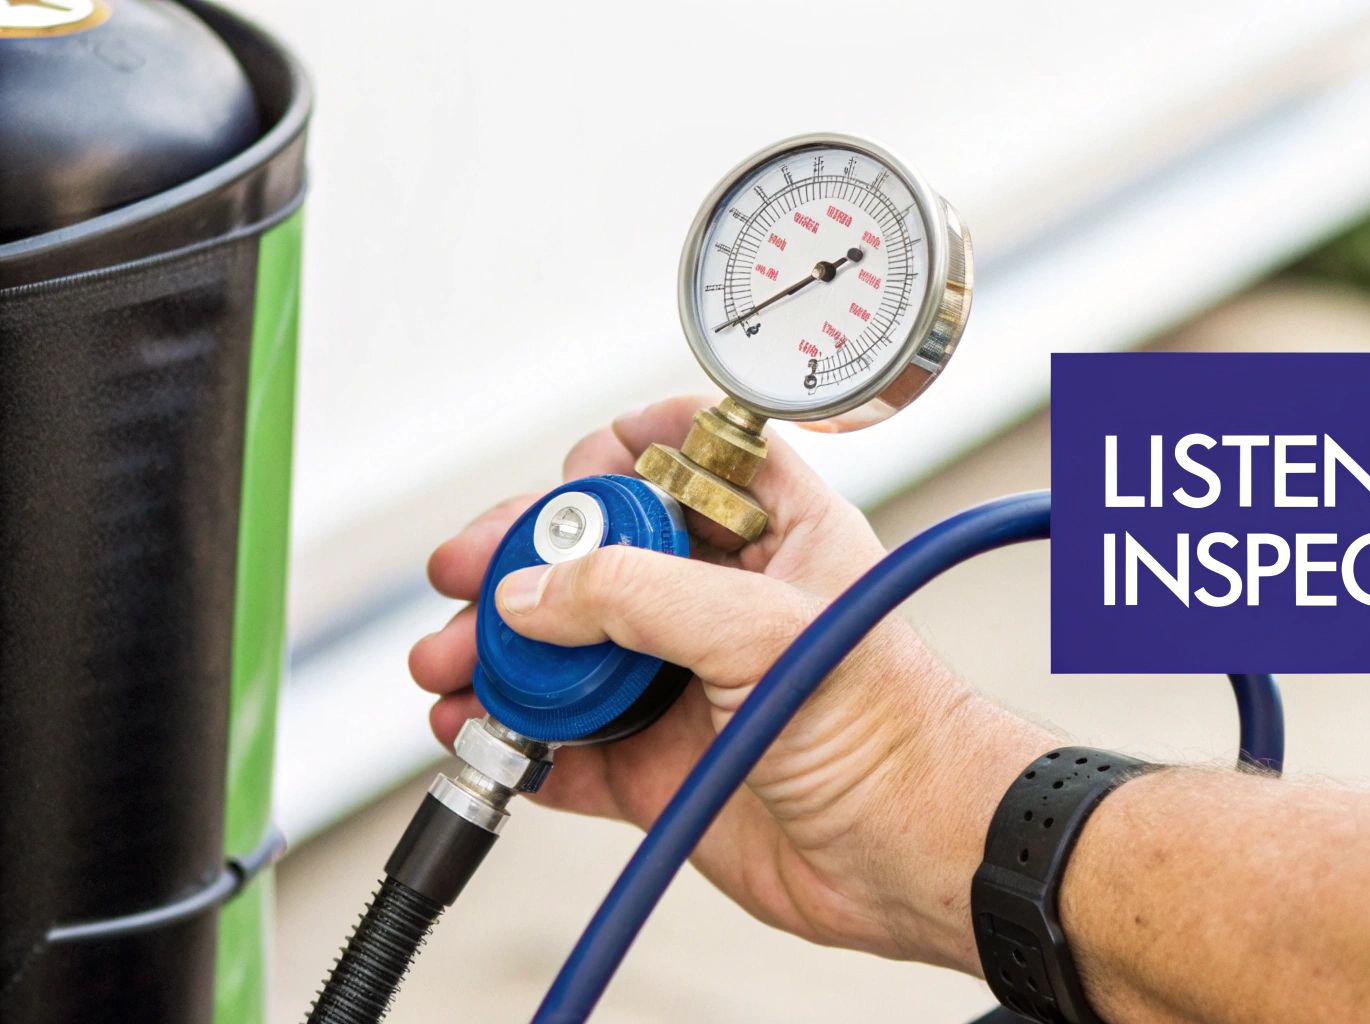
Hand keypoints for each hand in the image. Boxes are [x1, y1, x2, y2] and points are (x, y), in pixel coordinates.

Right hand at [407, 394, 1055, 967]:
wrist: (911, 858)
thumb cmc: (892, 732)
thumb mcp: (765, 630)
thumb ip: (640, 596)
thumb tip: (532, 591)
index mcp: (776, 536)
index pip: (692, 456)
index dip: (628, 451)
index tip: (572, 472)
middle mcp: (724, 600)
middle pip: (600, 550)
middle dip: (523, 558)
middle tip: (466, 572)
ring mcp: (686, 682)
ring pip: (569, 646)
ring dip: (501, 650)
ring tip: (447, 664)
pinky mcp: (660, 763)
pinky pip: (566, 738)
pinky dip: (513, 731)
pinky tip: (475, 725)